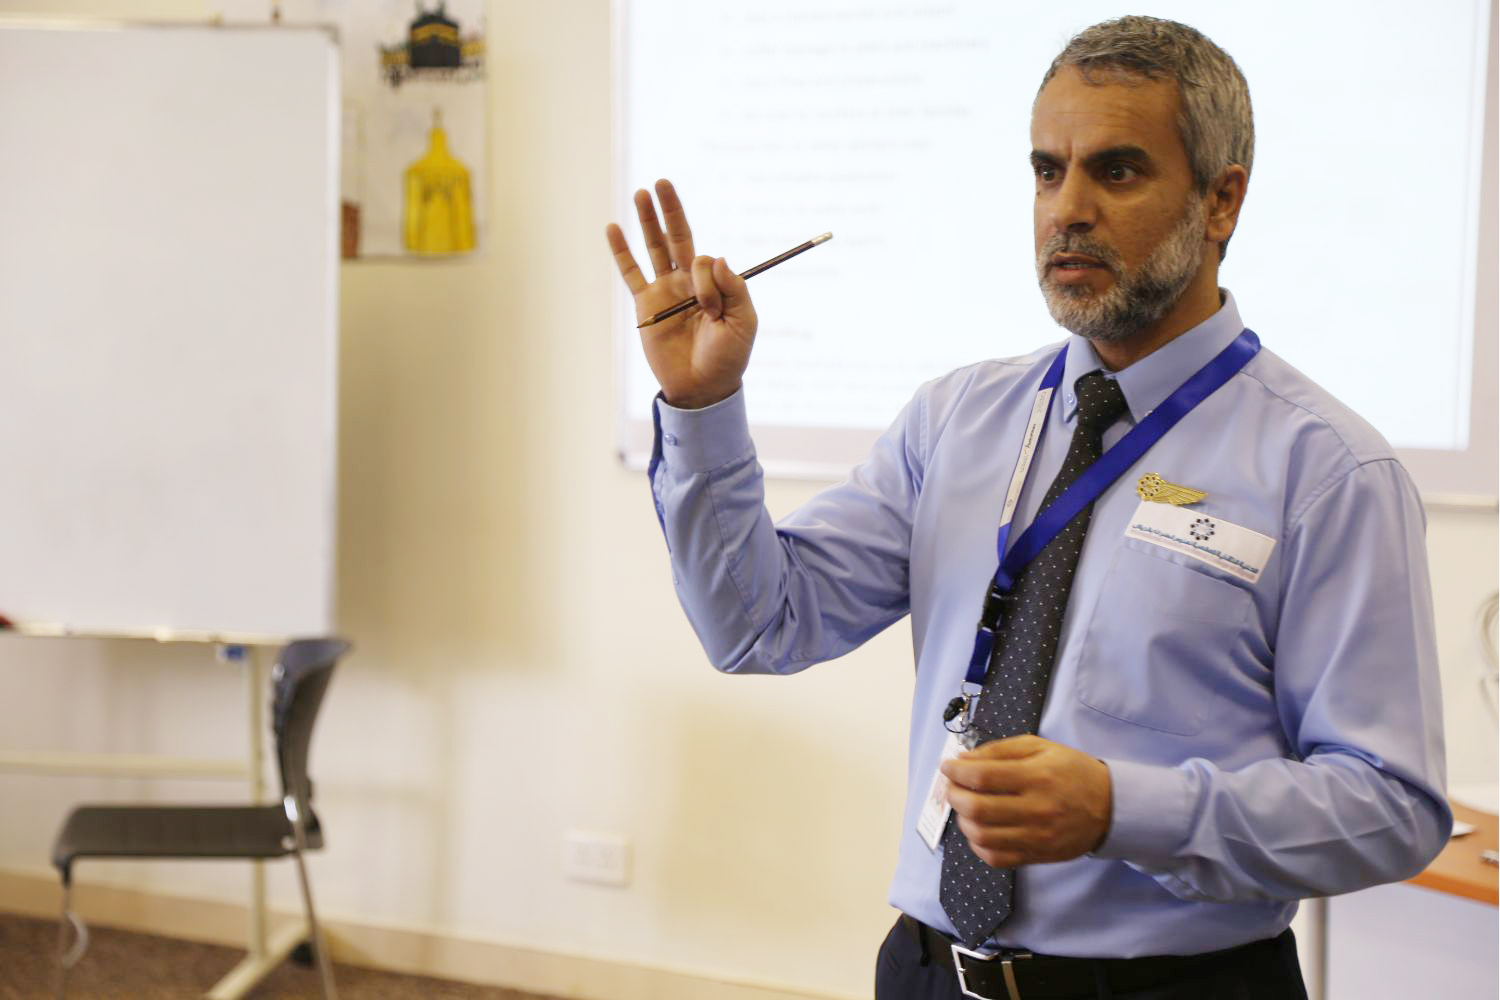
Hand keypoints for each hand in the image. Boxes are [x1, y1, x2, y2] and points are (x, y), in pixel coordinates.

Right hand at [605, 179, 757, 409]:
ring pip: (654, 248)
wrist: (703, 388)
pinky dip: (622, 252)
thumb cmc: (728, 357)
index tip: (708, 306)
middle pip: (678, 236)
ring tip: (641, 193)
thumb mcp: (744, 322)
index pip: (705, 260)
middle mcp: (689, 282)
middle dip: (671, 210)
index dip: (706, 277)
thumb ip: (735, 289)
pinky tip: (613, 229)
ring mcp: (665, 291)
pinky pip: (631, 274)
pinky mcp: (646, 306)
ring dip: (648, 221)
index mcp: (716, 283)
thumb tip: (717, 257)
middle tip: (663, 182)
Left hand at [941, 734, 1112, 867]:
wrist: (1110, 806)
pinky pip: (996, 858)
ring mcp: (1037, 836)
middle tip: (952, 786)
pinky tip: (979, 829)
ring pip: (982, 836)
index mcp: (1037, 776)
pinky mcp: (1038, 855)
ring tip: (964, 807)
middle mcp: (1036, 809)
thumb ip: (1000, 750)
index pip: (982, 777)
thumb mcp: (1040, 747)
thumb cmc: (1072, 772)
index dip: (956, 771)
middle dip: (954, 795)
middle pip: (977, 809)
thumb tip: (964, 760)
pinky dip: (978, 845)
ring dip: (962, 820)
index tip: (947, 766)